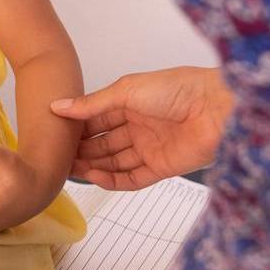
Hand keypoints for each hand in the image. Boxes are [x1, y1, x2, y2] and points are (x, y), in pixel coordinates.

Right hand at [50, 66, 232, 189]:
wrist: (216, 109)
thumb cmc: (175, 89)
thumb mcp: (126, 90)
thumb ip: (92, 104)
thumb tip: (59, 107)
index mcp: (129, 102)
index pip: (95, 118)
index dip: (76, 126)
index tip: (53, 133)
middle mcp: (137, 125)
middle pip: (103, 142)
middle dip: (81, 149)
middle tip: (57, 156)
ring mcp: (149, 147)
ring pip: (114, 161)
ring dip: (92, 165)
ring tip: (69, 168)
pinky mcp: (161, 167)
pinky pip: (132, 177)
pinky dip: (113, 179)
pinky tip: (94, 176)